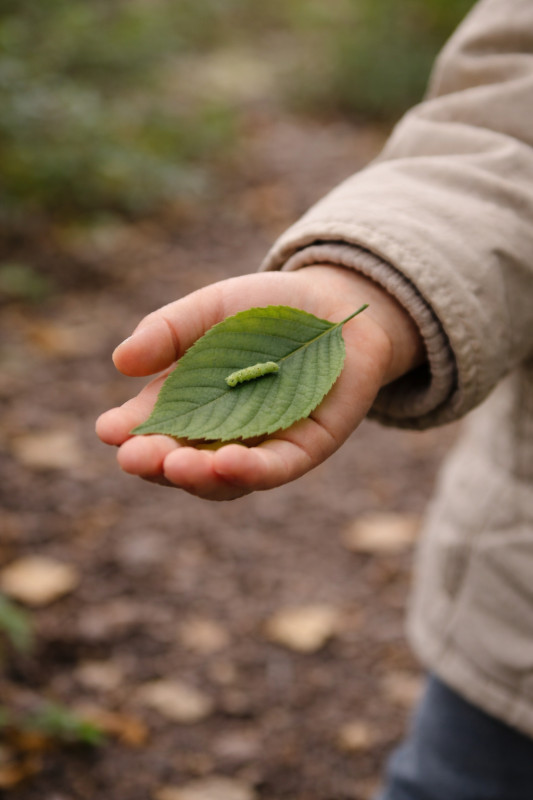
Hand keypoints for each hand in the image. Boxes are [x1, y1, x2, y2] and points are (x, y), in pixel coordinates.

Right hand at [96, 266, 423, 499]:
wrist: (336, 303)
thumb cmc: (265, 310)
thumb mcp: (209, 309)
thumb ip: (168, 331)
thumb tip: (120, 361)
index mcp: (187, 405)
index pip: (151, 430)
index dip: (129, 434)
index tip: (108, 430)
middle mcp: (219, 435)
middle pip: (182, 463)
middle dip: (157, 463)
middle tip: (134, 458)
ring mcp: (262, 446)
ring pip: (225, 478)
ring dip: (199, 476)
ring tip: (177, 465)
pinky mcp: (306, 447)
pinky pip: (278, 468)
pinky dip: (253, 470)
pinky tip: (229, 462)